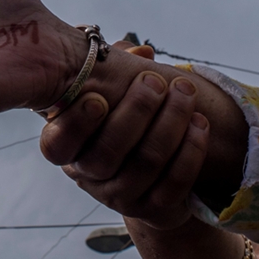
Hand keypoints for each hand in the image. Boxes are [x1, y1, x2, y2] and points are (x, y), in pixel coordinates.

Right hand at [43, 47, 209, 229]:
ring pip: (146, 162)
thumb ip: (116, 65)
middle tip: (155, 82)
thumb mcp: (112, 90)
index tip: (98, 97)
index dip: (76, 124)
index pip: (57, 145)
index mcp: (68, 148)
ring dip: (171, 122)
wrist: (151, 171)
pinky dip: (191, 149)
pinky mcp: (153, 209)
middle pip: (107, 151)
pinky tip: (200, 122)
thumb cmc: (124, 115)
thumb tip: (141, 50)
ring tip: (185, 92)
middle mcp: (89, 177)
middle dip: (136, 110)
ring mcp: (120, 197)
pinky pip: (175, 182)